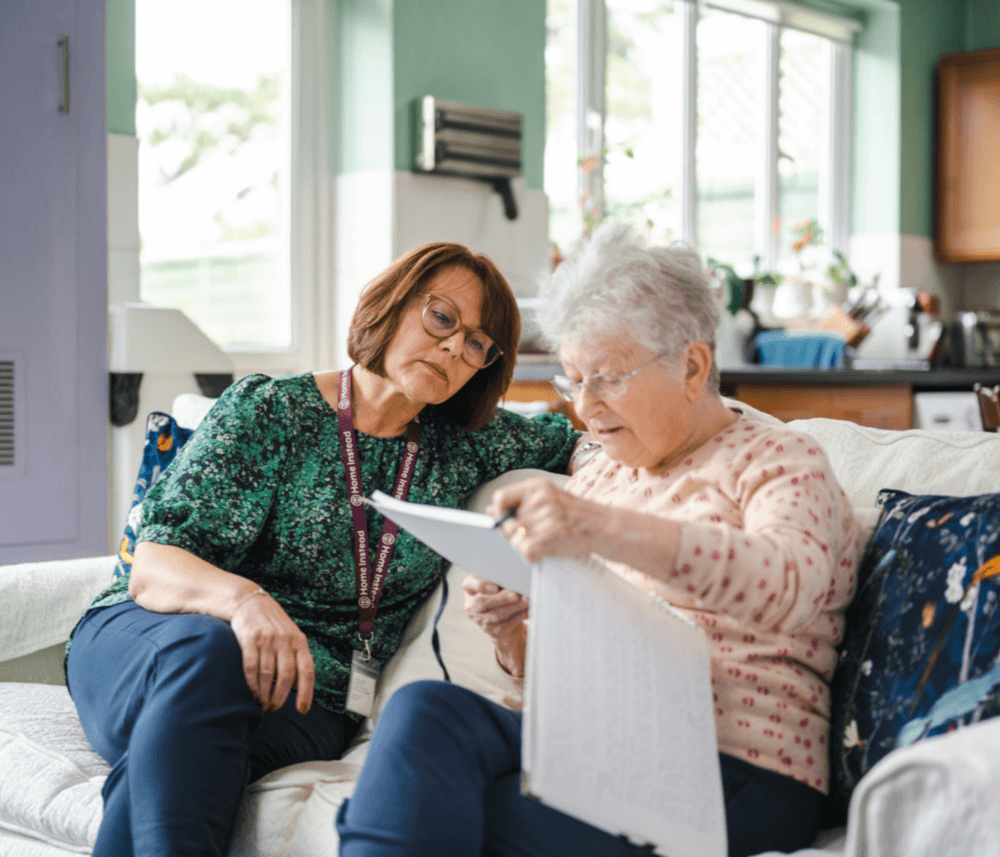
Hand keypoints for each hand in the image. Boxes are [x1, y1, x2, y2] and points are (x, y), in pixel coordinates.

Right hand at [229, 593, 314, 713]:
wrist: (249, 601)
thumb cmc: (273, 624)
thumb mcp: (291, 635)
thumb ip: (296, 657)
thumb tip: (300, 686)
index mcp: (299, 641)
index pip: (307, 670)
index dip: (306, 692)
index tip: (302, 710)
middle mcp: (285, 640)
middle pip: (286, 676)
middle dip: (280, 697)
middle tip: (274, 708)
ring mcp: (267, 639)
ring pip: (268, 674)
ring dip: (265, 694)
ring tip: (262, 704)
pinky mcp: (249, 639)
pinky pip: (251, 667)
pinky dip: (252, 684)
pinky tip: (252, 692)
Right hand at [462, 573, 528, 676]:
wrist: (506, 620)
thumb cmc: (502, 594)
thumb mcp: (498, 584)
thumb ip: (502, 580)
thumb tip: (516, 578)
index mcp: (470, 588)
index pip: (469, 584)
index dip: (480, 585)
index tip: (494, 587)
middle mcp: (472, 605)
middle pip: (482, 602)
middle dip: (501, 598)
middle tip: (516, 594)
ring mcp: (481, 620)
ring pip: (496, 614)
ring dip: (514, 606)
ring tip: (527, 600)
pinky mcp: (493, 632)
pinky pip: (507, 624)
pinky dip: (520, 615)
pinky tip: (529, 609)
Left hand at [487, 477, 595, 563]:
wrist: (602, 526)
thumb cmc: (572, 516)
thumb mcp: (547, 499)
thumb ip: (519, 503)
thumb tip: (489, 510)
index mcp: (537, 486)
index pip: (501, 498)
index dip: (499, 512)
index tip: (506, 520)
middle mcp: (540, 499)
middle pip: (507, 523)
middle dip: (515, 534)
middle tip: (534, 535)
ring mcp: (546, 517)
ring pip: (516, 539)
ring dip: (526, 546)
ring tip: (544, 541)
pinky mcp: (550, 536)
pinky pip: (526, 551)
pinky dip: (532, 556)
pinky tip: (546, 551)